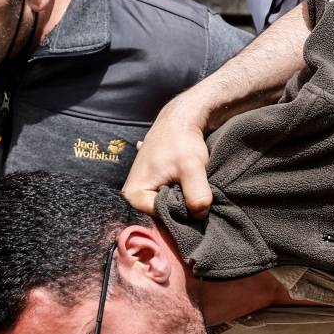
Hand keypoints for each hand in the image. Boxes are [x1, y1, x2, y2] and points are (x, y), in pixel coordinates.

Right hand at [124, 97, 212, 216]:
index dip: (181, 210)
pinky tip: (186, 175)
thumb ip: (197, 195)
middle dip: (182, 204)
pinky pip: (168, 191)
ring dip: (182, 195)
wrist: (182, 116)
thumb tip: (200, 216)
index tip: (193, 194)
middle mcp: (132, 193)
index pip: (160, 217)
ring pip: (168, 201)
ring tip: (192, 180)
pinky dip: (180, 186)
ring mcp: (143, 185)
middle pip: (163, 211)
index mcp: (133, 194)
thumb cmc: (182, 140)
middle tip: (195, 188)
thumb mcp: (192, 168)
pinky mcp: (153, 178)